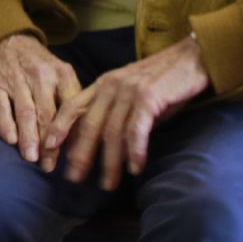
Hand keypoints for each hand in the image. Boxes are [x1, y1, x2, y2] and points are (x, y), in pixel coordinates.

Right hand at [0, 33, 80, 164]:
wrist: (4, 39)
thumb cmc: (36, 65)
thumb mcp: (59, 74)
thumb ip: (69, 99)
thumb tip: (80, 136)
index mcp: (62, 74)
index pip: (70, 108)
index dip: (71, 133)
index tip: (72, 156)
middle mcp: (41, 76)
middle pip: (48, 114)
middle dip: (50, 143)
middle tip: (49, 165)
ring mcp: (16, 80)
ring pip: (26, 112)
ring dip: (29, 137)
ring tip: (31, 158)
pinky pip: (1, 106)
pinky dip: (5, 123)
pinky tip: (10, 140)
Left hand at [44, 37, 208, 189]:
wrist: (193, 57)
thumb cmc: (164, 81)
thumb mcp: (132, 94)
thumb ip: (116, 114)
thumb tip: (104, 145)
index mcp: (101, 85)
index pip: (71, 109)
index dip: (58, 130)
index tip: (48, 152)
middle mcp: (110, 87)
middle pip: (88, 125)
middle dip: (79, 155)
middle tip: (74, 180)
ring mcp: (128, 91)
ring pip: (112, 132)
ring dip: (109, 162)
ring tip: (107, 184)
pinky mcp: (149, 96)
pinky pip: (136, 129)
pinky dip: (134, 151)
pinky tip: (134, 169)